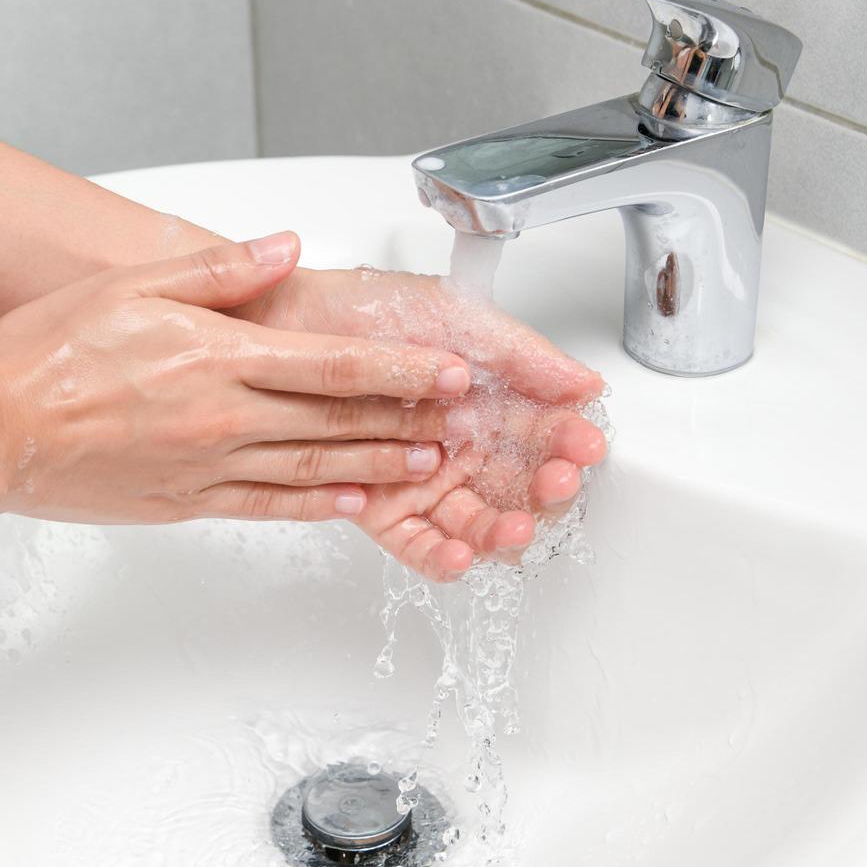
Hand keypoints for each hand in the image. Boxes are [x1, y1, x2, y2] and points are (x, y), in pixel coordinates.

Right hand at [0, 234, 476, 524]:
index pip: (333, 364)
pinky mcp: (188, 502)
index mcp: (218, 357)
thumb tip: (284, 249)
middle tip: (459, 425)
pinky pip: (268, 505)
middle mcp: (225, 416)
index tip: (449, 374)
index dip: (400, 371)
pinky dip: (316, 505)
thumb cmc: (49, 353)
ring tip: (427, 467)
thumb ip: (219, 271)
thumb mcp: (132, 285)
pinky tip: (352, 505)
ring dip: (377, 466)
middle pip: (336, 418)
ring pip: (313, 466)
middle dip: (406, 420)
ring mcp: (209, 465)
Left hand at [231, 266, 607, 577]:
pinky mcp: (381, 507)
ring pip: (475, 520)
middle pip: (518, 484)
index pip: (542, 431)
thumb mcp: (454, 316)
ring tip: (513, 527)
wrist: (282, 324)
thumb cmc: (363, 310)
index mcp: (487, 401)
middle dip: (545, 490)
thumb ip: (521, 352)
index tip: (583, 443)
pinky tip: (460, 556)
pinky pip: (418, 543)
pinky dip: (441, 557)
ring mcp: (422, 479)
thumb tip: (584, 383)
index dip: (568, 441)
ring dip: (501, 531)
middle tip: (555, 483)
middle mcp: (460, 445)